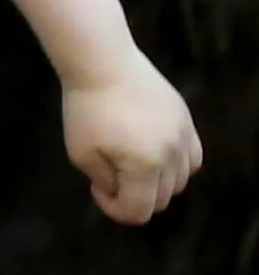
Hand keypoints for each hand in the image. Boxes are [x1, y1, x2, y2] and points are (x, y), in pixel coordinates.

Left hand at [63, 58, 201, 224]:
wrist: (101, 62)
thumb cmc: (85, 108)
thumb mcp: (81, 154)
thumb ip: (106, 182)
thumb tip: (121, 191)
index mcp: (144, 166)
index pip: (139, 212)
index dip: (114, 208)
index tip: (97, 186)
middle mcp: (172, 155)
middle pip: (161, 199)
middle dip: (133, 195)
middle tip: (109, 172)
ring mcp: (183, 136)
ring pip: (180, 182)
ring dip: (156, 182)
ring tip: (130, 161)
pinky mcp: (186, 119)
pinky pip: (193, 158)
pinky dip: (177, 165)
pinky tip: (153, 151)